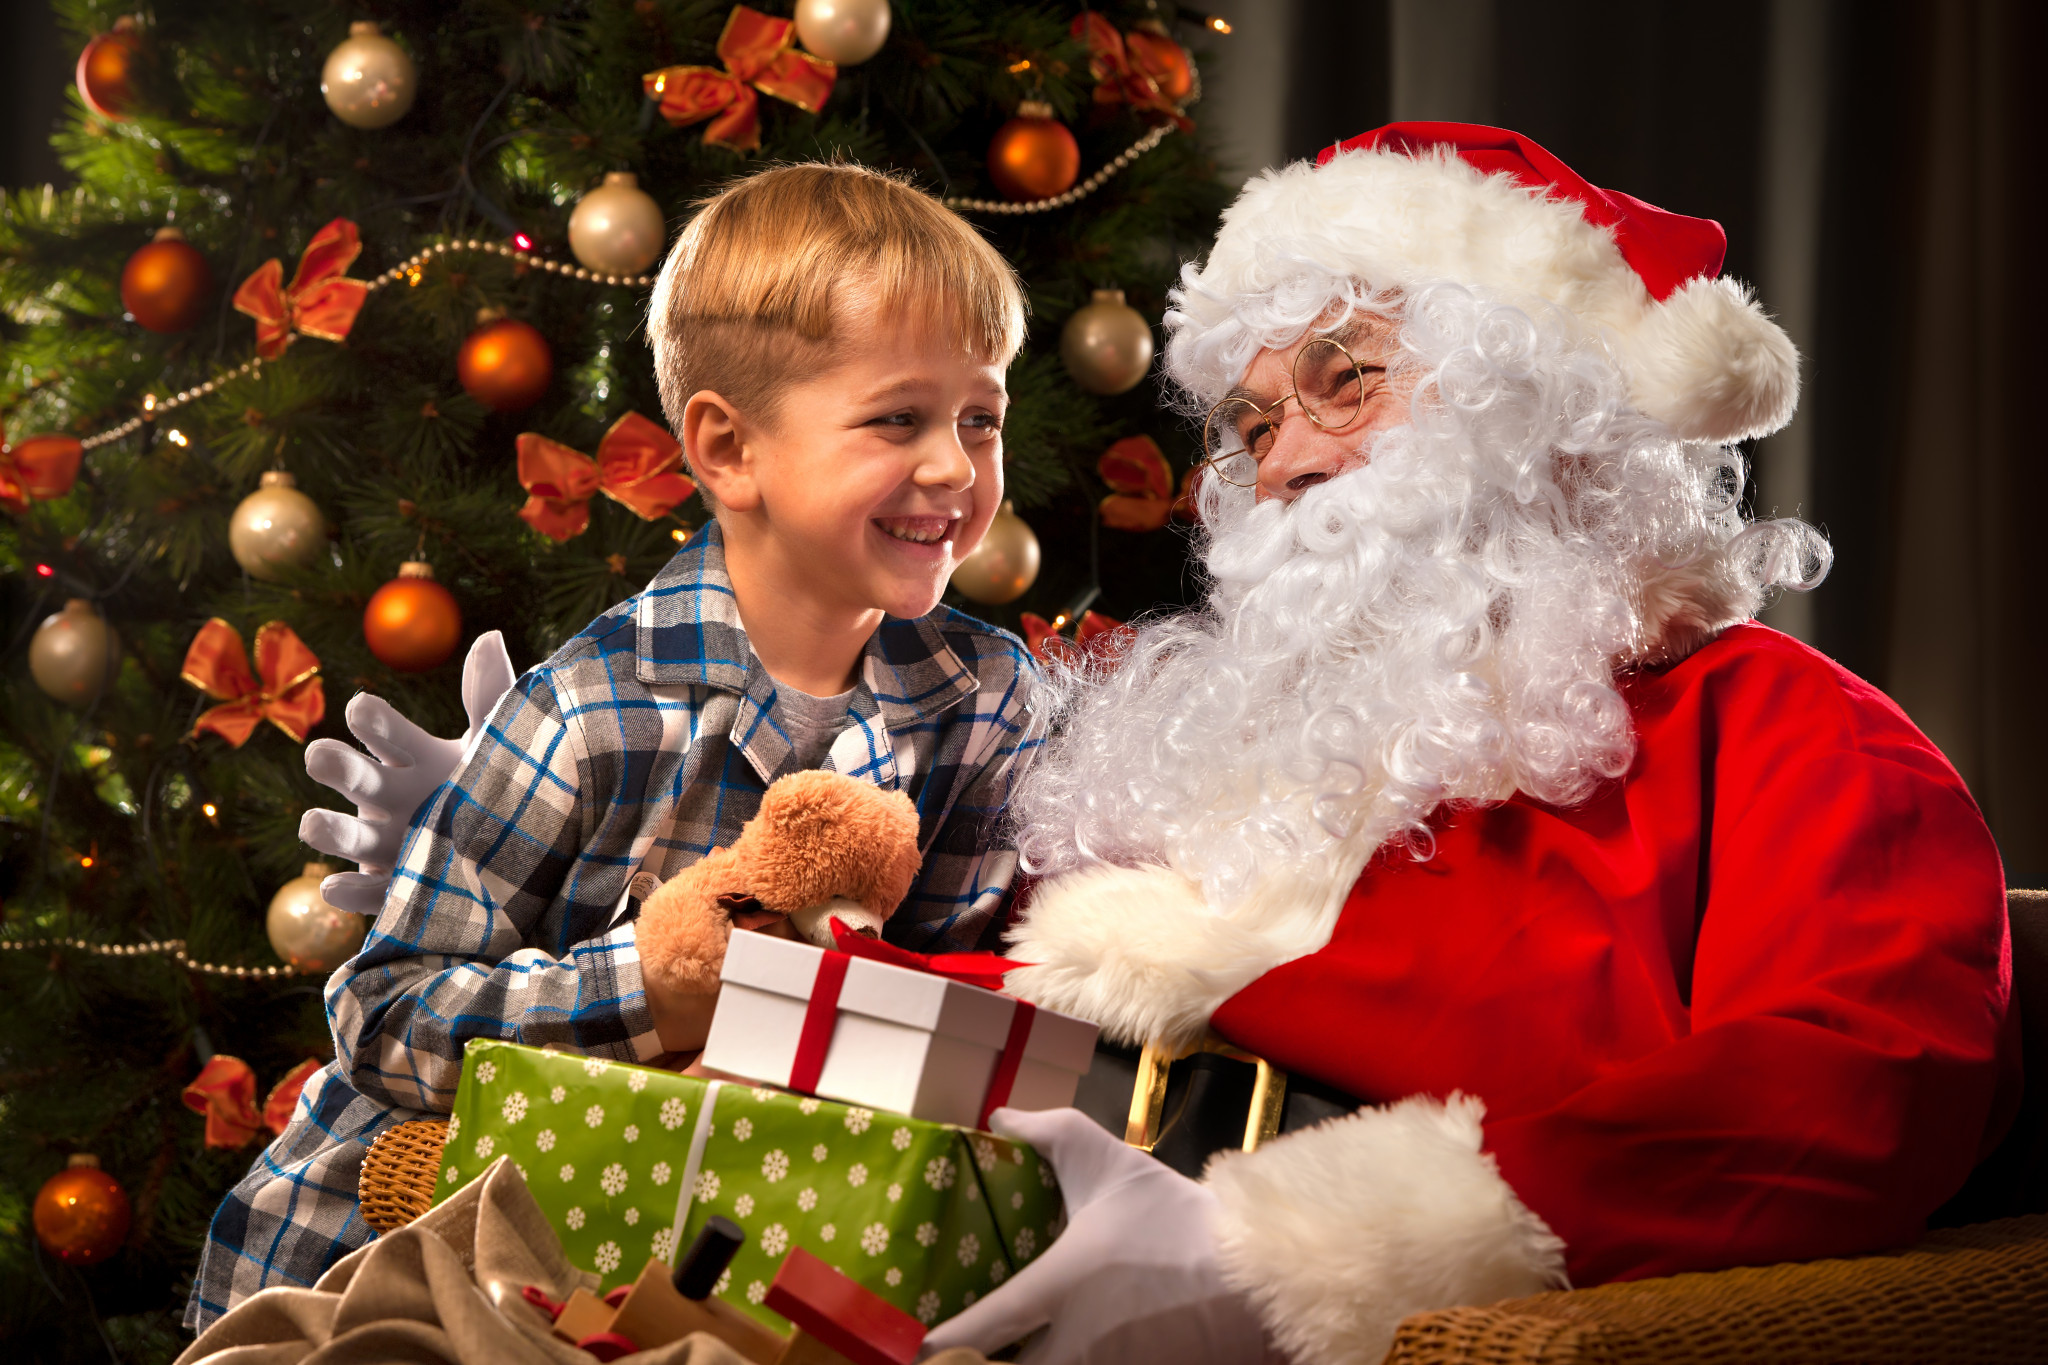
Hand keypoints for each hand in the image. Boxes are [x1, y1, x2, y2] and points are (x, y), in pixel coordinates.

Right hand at [298, 632, 515, 914]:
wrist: (515, 855)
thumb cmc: (497, 786)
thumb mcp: (500, 743)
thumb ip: (490, 697)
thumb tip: (489, 636)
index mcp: (413, 756)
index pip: (383, 729)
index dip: (371, 719)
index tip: (361, 709)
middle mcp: (389, 795)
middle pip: (353, 775)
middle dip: (334, 765)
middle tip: (318, 755)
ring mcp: (386, 843)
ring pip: (347, 835)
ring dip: (328, 829)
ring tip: (310, 823)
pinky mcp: (394, 889)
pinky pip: (367, 893)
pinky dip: (351, 892)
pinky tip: (335, 888)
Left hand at [920, 1107, 1271, 1364]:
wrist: (1254, 1274)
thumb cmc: (1174, 1218)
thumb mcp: (1108, 1162)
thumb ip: (1047, 1133)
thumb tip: (998, 1118)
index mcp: (1057, 1288)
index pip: (976, 1331)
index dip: (934, 1344)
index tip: (908, 1343)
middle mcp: (1073, 1345)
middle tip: (955, 1350)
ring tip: (994, 1351)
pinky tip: (1049, 1352)